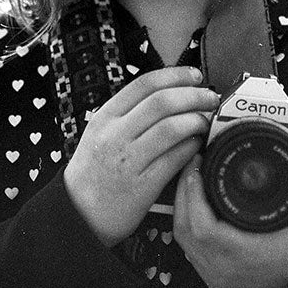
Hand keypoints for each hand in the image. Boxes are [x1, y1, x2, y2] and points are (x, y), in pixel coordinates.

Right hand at [63, 66, 219, 246]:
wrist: (79, 212)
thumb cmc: (93, 170)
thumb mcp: (99, 132)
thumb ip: (127, 113)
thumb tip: (168, 93)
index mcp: (106, 117)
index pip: (144, 84)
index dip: (175, 76)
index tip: (194, 76)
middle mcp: (116, 135)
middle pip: (162, 102)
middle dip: (193, 96)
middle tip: (209, 98)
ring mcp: (129, 160)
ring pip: (171, 129)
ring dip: (196, 120)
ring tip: (205, 121)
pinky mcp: (142, 186)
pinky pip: (174, 160)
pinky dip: (191, 148)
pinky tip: (197, 144)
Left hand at [173, 143, 287, 287]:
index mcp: (242, 252)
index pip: (203, 226)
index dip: (194, 194)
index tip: (199, 167)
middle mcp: (221, 264)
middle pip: (184, 225)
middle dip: (185, 190)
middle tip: (194, 164)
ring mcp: (211, 270)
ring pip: (181, 234)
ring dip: (182, 203)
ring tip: (192, 178)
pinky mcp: (207, 272)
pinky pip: (185, 244)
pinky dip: (185, 219)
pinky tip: (193, 202)